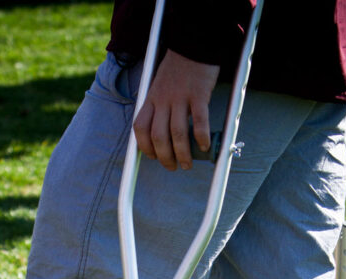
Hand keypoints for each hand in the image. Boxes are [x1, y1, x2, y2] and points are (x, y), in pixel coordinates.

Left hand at [133, 49, 219, 170]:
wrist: (193, 43)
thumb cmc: (177, 68)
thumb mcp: (159, 86)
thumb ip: (158, 106)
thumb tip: (162, 133)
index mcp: (151, 98)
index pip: (140, 128)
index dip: (144, 147)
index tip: (153, 157)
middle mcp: (162, 99)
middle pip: (158, 136)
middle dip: (164, 158)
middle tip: (173, 167)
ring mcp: (180, 97)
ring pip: (177, 134)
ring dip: (182, 154)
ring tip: (188, 164)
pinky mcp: (198, 94)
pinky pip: (199, 121)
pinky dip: (201, 137)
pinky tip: (205, 146)